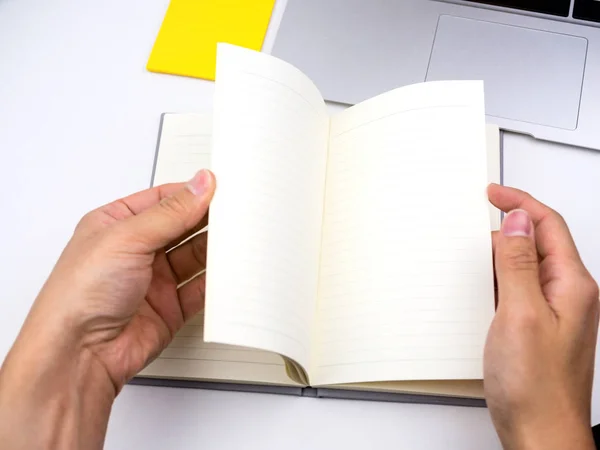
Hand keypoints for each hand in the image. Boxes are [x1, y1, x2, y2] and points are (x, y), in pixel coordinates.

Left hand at [0, 169, 215, 448]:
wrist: (78, 355)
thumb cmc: (79, 295)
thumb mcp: (126, 237)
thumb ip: (170, 212)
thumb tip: (200, 185)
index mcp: (116, 225)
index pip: (163, 200)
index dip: (192, 194)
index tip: (220, 189)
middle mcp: (135, 251)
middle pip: (182, 228)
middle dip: (207, 221)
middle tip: (235, 214)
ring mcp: (153, 280)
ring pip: (194, 257)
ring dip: (214, 251)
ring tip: (236, 240)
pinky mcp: (169, 308)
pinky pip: (200, 289)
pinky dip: (216, 282)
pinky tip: (228, 273)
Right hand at [485, 184, 598, 449]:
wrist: (541, 434)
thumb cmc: (536, 387)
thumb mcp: (521, 314)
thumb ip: (517, 265)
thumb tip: (517, 223)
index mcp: (572, 286)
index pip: (548, 226)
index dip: (520, 203)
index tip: (493, 192)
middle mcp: (568, 296)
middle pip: (538, 243)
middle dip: (508, 226)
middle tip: (477, 218)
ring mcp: (553, 312)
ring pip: (526, 266)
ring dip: (501, 254)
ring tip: (474, 252)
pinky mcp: (537, 327)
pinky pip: (518, 290)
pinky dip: (498, 279)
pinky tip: (482, 287)